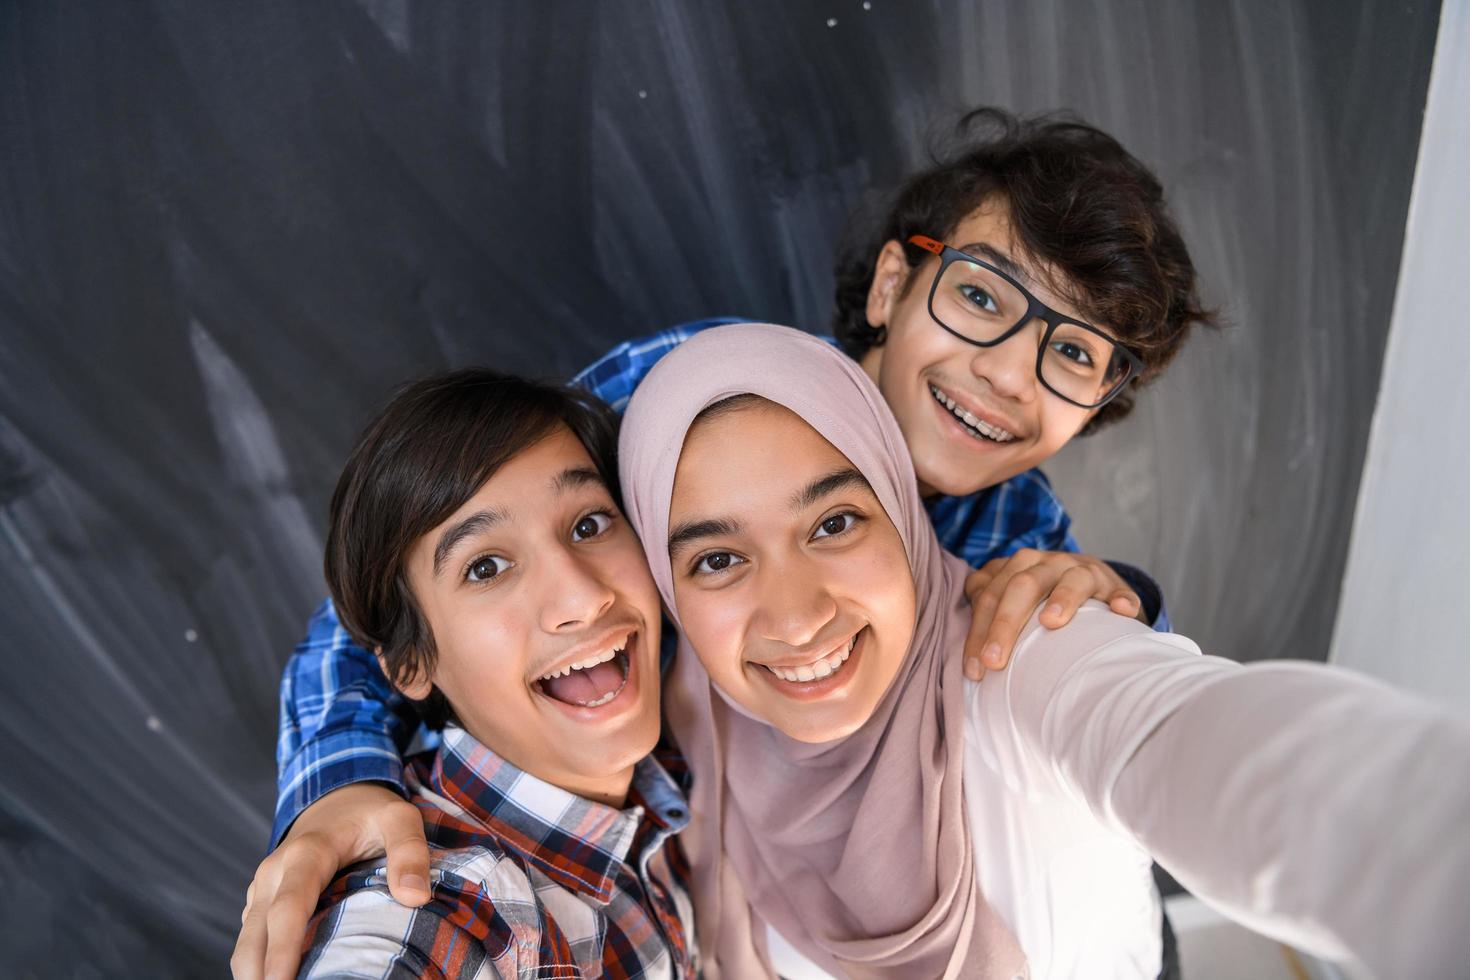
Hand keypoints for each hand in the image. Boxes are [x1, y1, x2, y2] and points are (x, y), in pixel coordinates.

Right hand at [231, 782, 430, 979]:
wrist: (338, 795)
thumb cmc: (371, 812)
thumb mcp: (400, 818)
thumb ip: (410, 851)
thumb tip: (414, 897)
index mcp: (306, 853)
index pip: (289, 908)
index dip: (283, 950)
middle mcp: (274, 872)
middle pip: (256, 935)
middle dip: (261, 975)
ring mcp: (263, 888)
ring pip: (247, 942)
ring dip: (256, 974)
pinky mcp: (261, 900)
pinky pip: (252, 939)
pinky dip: (259, 964)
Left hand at [962, 549, 1142, 680]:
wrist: (1093, 587)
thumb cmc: (1043, 601)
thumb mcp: (1013, 598)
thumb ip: (986, 606)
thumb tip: (965, 643)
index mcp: (1018, 566)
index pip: (990, 595)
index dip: (977, 631)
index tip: (973, 670)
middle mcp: (1049, 563)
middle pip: (1022, 586)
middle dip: (1005, 624)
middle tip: (994, 662)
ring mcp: (1084, 571)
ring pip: (1071, 579)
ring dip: (1062, 598)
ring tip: (1050, 623)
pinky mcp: (1115, 586)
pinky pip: (1119, 591)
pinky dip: (1121, 599)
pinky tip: (1121, 611)